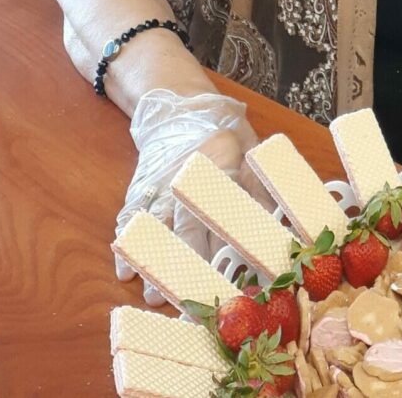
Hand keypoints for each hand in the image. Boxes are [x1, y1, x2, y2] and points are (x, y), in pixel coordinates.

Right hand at [114, 88, 271, 304]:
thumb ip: (261, 181)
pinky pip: (130, 216)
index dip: (233, 242)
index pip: (229, 207)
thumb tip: (278, 220)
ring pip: (157, 226)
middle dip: (190, 263)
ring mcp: (160, 180)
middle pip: (189, 223)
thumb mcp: (250, 146)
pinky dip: (125, 244)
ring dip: (155, 262)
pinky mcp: (140, 186)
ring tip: (152, 295)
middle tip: (190, 298)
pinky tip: (123, 272)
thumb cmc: (223, 131)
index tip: (238, 274)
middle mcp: (188, 172)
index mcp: (222, 158)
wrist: (178, 104)